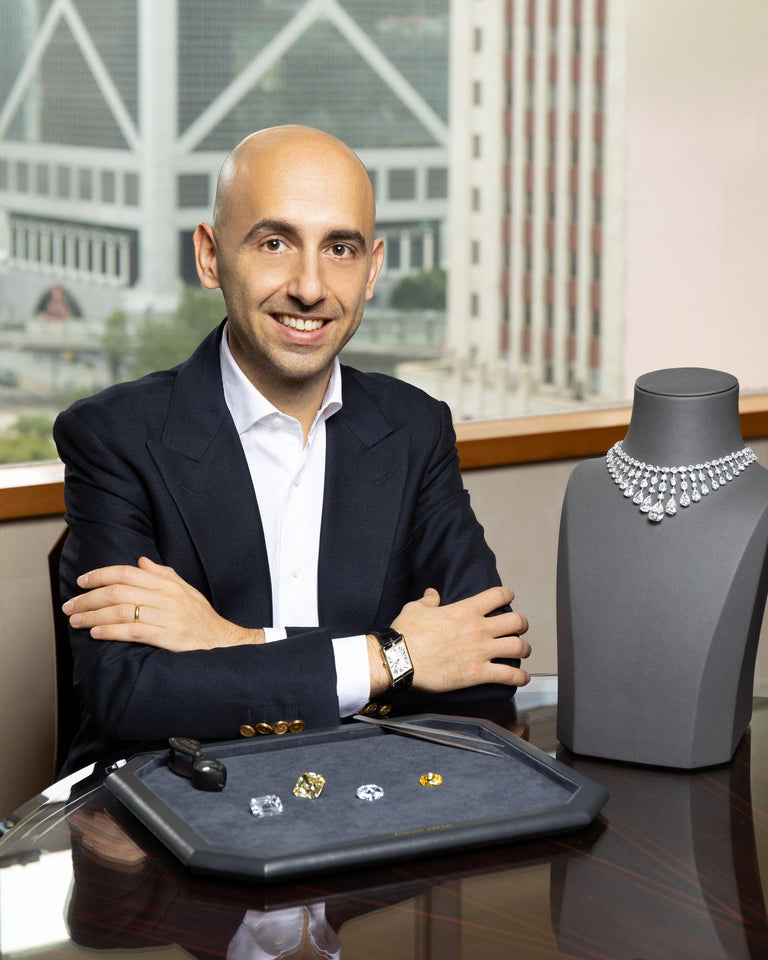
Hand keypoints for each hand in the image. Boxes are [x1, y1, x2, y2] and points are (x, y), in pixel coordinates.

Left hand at [62, 557, 263, 650]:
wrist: (224, 643)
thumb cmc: (201, 618)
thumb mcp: (186, 591)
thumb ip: (163, 575)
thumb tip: (141, 561)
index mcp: (169, 584)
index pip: (128, 572)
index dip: (101, 575)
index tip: (81, 582)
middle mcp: (168, 598)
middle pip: (119, 591)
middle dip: (89, 597)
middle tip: (70, 605)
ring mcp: (169, 618)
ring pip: (122, 611)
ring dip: (94, 615)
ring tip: (76, 621)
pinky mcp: (169, 638)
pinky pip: (134, 632)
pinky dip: (112, 631)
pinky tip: (96, 633)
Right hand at [369, 586, 529, 695]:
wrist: (400, 660)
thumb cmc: (407, 634)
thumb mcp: (416, 609)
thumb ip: (429, 600)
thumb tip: (433, 594)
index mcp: (465, 610)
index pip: (497, 595)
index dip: (507, 595)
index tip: (508, 597)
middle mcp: (478, 628)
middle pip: (516, 621)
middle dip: (521, 624)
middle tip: (519, 628)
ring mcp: (480, 651)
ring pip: (518, 647)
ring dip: (524, 649)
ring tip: (523, 651)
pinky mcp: (478, 673)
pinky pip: (508, 675)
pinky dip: (520, 678)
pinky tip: (523, 678)